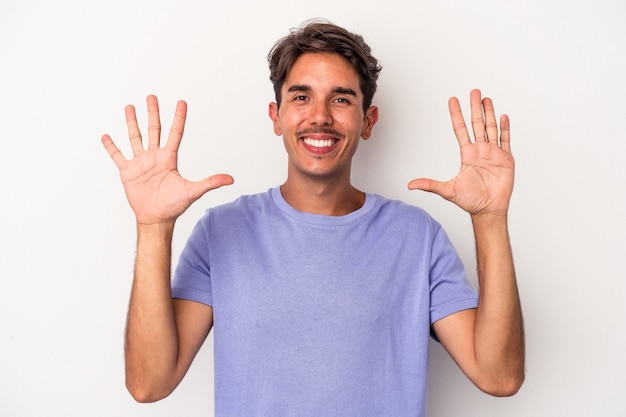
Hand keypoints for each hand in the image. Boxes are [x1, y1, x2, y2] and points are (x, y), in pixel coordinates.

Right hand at [102, 95, 233, 224]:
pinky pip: (117, 156)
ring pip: (135, 137)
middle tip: (151, 96)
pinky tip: (106, 136)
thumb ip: (210, 183)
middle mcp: (155, 156)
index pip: (175, 133)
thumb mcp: (193, 191)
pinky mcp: (127, 171)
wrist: (156, 218)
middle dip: (153, 113)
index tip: (181, 102)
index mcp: (169, 158)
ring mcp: (140, 163)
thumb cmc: (174, 206)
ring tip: (129, 107)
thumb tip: (231, 179)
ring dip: (132, 122)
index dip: (179, 118)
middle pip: (154, 129)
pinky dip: (111, 147)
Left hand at [408, 89, 513, 216]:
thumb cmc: (470, 201)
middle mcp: (480, 151)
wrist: (488, 210)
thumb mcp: (447, 190)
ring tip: (487, 99)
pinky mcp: (506, 159)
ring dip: (490, 113)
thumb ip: (430, 185)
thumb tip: (410, 185)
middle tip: (474, 92)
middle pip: (477, 124)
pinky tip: (503, 116)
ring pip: (491, 128)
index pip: (460, 129)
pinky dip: (505, 128)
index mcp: (467, 154)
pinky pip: (506, 140)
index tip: (453, 100)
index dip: (457, 115)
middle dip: (475, 107)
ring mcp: (493, 154)